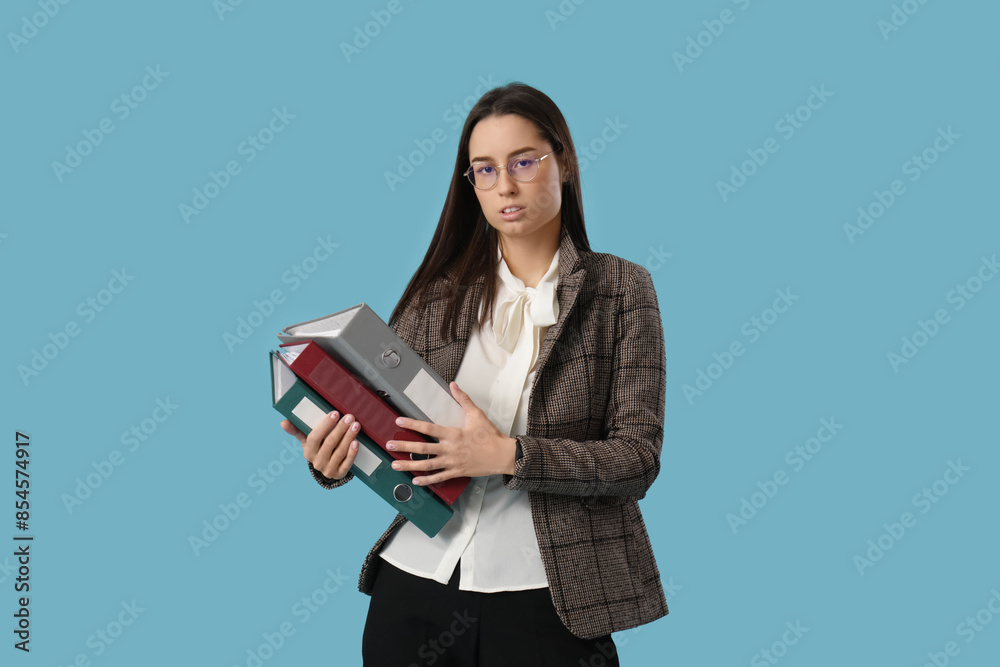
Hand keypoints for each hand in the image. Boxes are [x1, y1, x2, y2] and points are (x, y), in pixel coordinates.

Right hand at [280, 411, 360, 479]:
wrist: (326, 468)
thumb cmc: (317, 448)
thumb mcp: (306, 440)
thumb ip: (296, 430)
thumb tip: (283, 422)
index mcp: (308, 451)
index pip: (315, 437)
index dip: (325, 425)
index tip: (335, 413)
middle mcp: (317, 461)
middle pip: (329, 443)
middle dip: (340, 429)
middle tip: (350, 417)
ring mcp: (328, 469)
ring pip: (339, 452)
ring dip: (348, 437)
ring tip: (356, 425)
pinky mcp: (340, 473)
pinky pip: (347, 463)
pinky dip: (352, 453)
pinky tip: (356, 442)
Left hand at [386, 382, 516, 484]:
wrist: (502, 455)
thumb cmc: (490, 435)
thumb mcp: (477, 414)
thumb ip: (463, 399)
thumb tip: (453, 385)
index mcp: (453, 434)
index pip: (429, 428)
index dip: (412, 425)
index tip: (399, 422)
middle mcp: (450, 449)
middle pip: (423, 449)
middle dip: (404, 447)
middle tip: (389, 445)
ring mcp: (452, 462)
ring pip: (427, 466)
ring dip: (409, 465)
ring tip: (394, 465)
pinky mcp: (457, 472)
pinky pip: (439, 478)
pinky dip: (426, 480)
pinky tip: (415, 480)